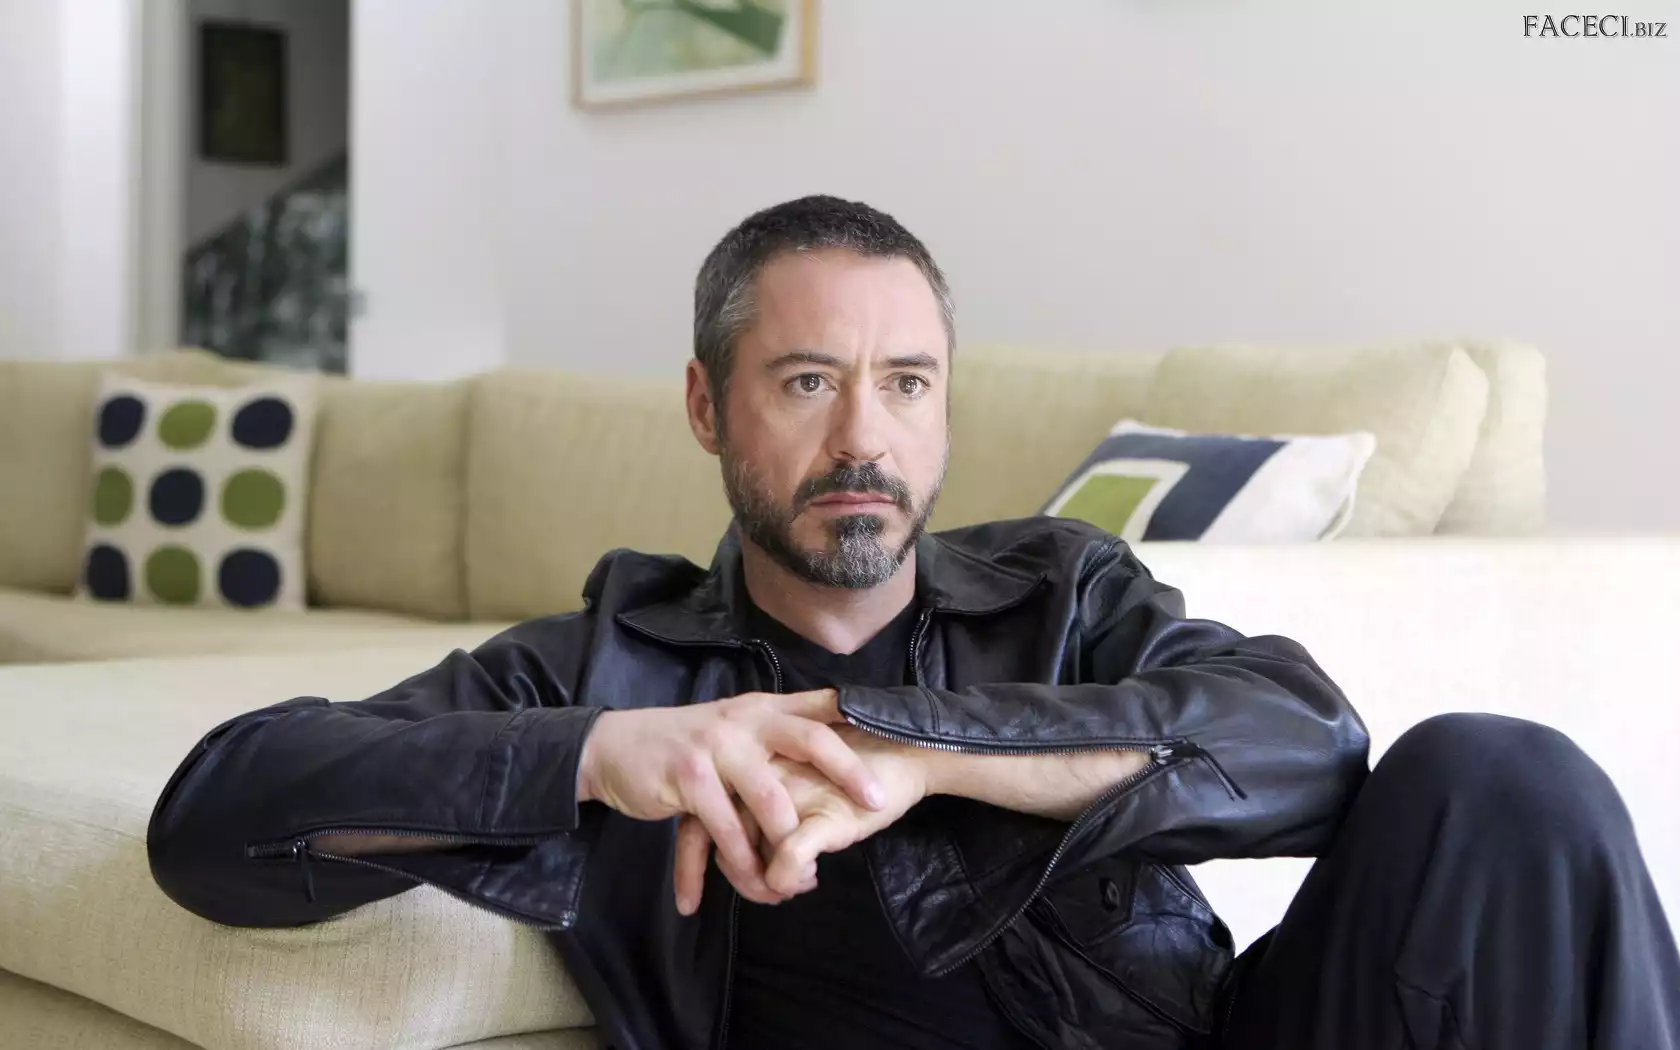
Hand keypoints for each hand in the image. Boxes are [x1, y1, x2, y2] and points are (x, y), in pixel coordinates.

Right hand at [577, 690, 886, 909]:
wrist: (614, 747)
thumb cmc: (683, 744)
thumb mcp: (731, 728)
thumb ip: (772, 736)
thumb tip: (827, 743)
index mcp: (761, 709)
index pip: (818, 706)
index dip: (858, 714)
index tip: (895, 730)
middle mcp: (744, 721)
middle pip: (810, 739)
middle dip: (848, 770)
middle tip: (879, 802)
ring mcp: (717, 747)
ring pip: (770, 800)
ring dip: (785, 845)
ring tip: (795, 882)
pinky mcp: (689, 778)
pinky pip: (725, 828)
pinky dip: (737, 861)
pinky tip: (746, 883)